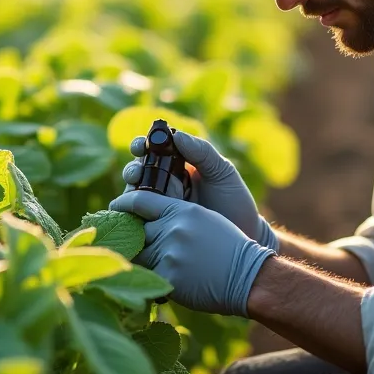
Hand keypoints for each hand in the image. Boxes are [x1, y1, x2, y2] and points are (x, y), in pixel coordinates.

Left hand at [109, 189, 273, 317]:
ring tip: (144, 264)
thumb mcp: (204, 219)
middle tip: (122, 241)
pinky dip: (151, 281)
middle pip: (135, 230)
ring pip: (139, 255)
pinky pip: (148, 278)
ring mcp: (169, 253)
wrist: (249, 276)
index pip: (140, 200)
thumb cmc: (229, 247)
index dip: (123, 204)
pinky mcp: (169, 276)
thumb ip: (176, 216)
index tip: (114, 207)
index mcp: (181, 210)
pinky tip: (158, 284)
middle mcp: (172, 228)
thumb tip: (149, 221)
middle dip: (129, 238)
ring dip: (141, 261)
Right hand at [120, 130, 279, 251]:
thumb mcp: (222, 172)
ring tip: (136, 195)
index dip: (142, 145)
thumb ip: (202, 152)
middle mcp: (164, 184)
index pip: (153, 150)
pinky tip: (132, 215)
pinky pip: (138, 220)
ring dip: (130, 192)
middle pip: (138, 172)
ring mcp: (159, 207)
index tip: (141, 147)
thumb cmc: (235, 202)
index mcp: (178, 164)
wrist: (243, 239)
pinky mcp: (156, 230)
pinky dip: (131, 217)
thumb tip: (176, 135)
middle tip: (137, 174)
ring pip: (134, 196)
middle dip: (133, 170)